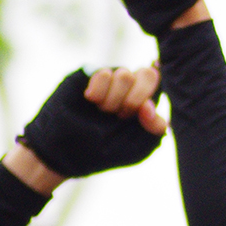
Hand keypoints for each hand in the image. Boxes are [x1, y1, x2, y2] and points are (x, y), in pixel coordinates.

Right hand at [13, 67, 166, 183]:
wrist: (66, 152)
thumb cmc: (103, 152)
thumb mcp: (138, 148)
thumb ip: (156, 127)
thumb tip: (150, 104)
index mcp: (143, 102)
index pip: (159, 83)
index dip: (152, 93)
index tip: (143, 110)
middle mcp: (128, 87)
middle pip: (147, 74)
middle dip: (135, 99)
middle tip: (120, 115)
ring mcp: (109, 79)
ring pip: (125, 74)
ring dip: (114, 100)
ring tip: (102, 113)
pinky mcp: (88, 74)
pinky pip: (103, 73)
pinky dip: (99, 92)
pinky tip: (90, 102)